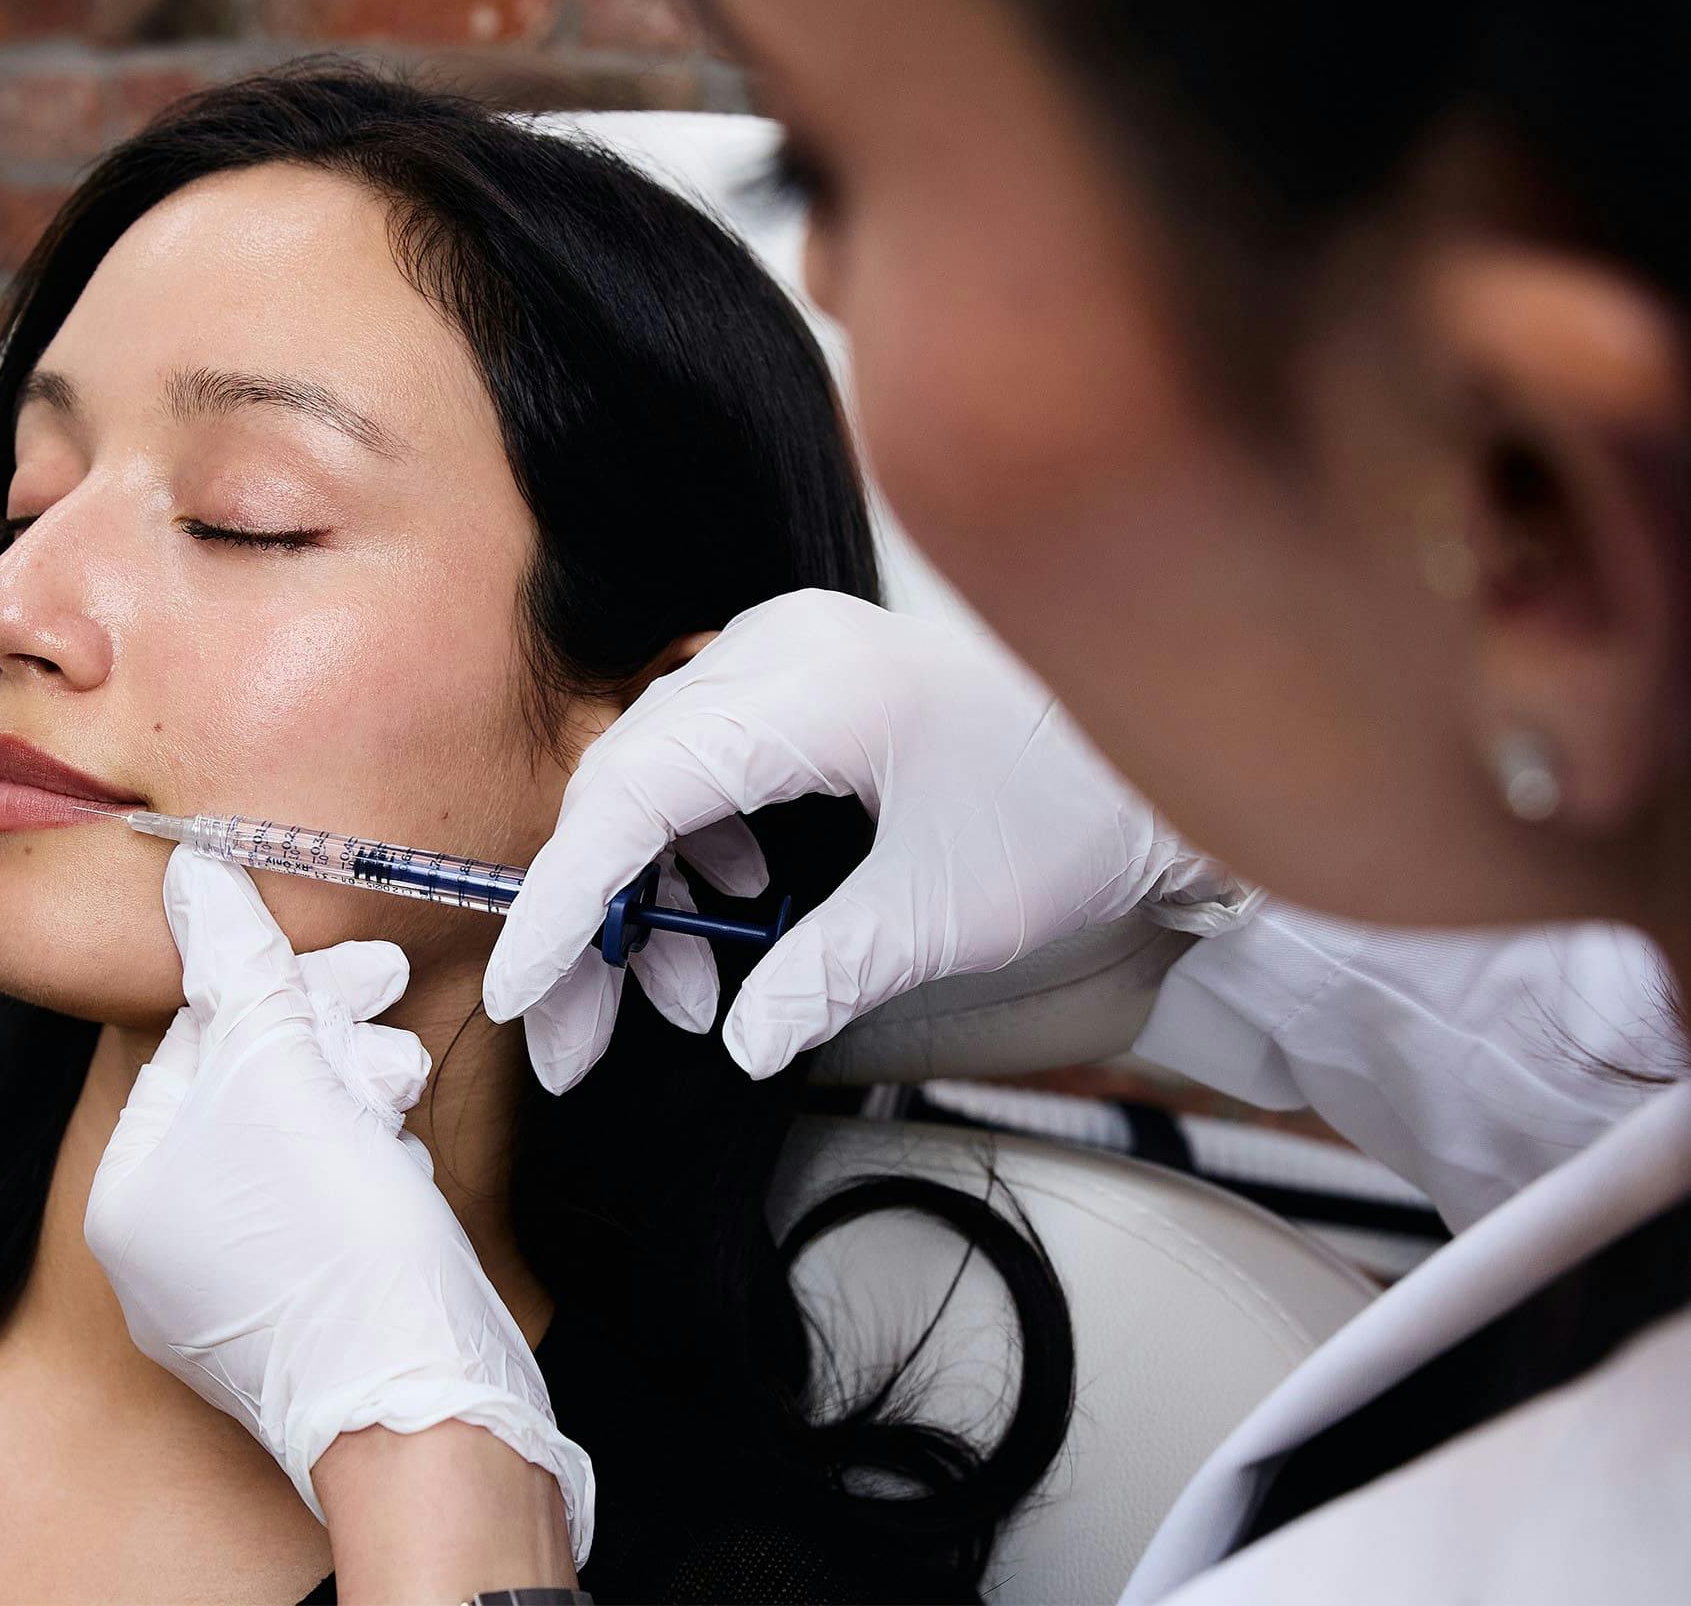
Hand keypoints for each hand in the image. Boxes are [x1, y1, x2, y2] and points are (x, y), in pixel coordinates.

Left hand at [85, 845, 593, 1564]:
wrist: (421, 1404)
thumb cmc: (335, 1241)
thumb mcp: (282, 1076)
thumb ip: (239, 969)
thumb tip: (191, 875)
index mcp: (128, 1192)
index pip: (198, 1040)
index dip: (284, 988)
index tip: (367, 967)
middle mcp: (163, 1249)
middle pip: (251, 1088)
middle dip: (331, 1045)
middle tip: (396, 1026)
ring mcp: (230, 1294)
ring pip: (299, 1142)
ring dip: (361, 1098)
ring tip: (401, 1101)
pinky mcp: (303, 1317)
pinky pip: (329, 1204)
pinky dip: (372, 1167)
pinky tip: (404, 1169)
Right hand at [485, 588, 1254, 1089]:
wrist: (1162, 769)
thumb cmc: (1077, 824)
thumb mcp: (946, 918)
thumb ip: (822, 974)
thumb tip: (736, 1039)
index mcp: (814, 689)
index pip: (637, 794)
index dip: (568, 903)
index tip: (527, 996)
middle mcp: (779, 647)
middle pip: (628, 787)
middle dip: (599, 924)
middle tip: (583, 1043)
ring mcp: (786, 652)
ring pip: (654, 779)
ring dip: (646, 895)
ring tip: (686, 1000)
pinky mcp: (800, 679)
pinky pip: (700, 763)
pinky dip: (694, 852)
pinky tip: (733, 916)